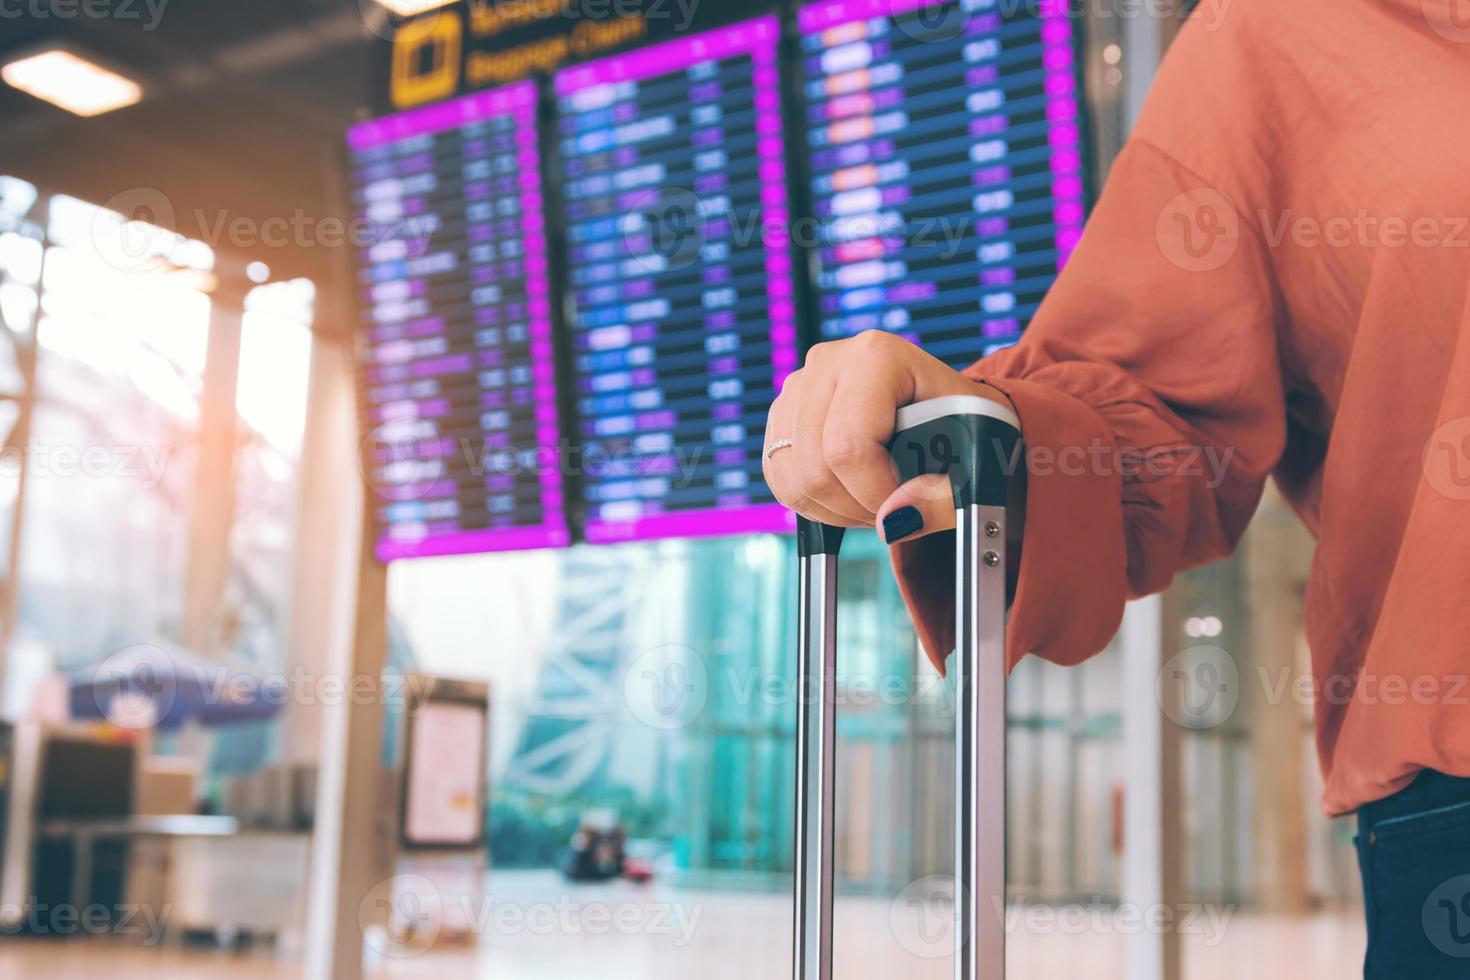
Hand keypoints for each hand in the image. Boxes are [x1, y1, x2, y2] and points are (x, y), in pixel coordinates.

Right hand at [763, 330, 1012, 542]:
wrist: (946, 411)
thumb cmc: (964, 427)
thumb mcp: (975, 459)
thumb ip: (943, 498)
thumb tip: (894, 520)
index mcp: (876, 356)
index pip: (849, 445)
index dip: (876, 493)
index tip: (906, 508)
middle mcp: (828, 362)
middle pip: (817, 468)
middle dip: (858, 506)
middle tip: (895, 507)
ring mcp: (798, 388)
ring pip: (795, 480)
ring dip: (837, 509)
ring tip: (876, 498)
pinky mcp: (782, 416)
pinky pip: (781, 480)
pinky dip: (815, 503)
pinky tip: (851, 492)